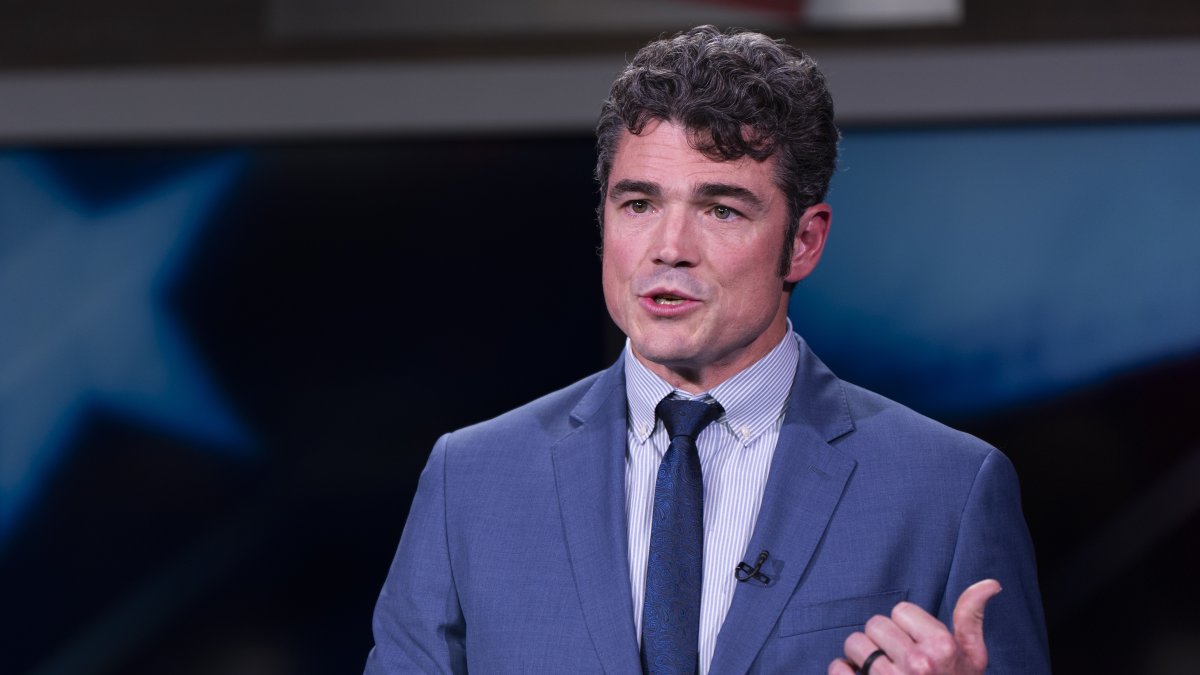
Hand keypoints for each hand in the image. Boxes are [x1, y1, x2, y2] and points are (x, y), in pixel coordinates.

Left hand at [827, 579, 1000, 674]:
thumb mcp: (972, 656)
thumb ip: (971, 617)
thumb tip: (990, 583)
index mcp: (942, 648)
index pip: (901, 610)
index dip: (906, 627)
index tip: (915, 644)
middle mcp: (918, 664)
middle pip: (875, 624)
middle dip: (882, 638)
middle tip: (895, 657)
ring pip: (854, 644)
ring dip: (861, 655)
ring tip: (879, 669)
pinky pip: (838, 669)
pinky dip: (842, 671)